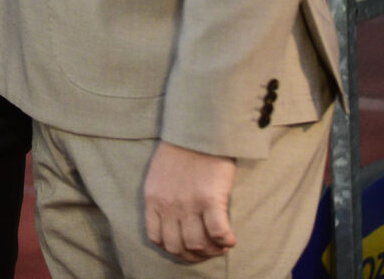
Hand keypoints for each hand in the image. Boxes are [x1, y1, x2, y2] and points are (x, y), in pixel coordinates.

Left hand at [144, 141, 237, 262]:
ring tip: (220, 246)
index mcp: (153, 199)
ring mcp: (188, 203)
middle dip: (193, 256)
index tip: (187, 247)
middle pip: (177, 247)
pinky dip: (225, 241)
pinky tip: (231, 239)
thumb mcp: (159, 174)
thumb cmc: (181, 148)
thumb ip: (162, 197)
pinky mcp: (210, 198)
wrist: (197, 128)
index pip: (157, 238)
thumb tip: (174, 219)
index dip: (174, 249)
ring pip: (196, 245)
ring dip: (211, 251)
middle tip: (207, 251)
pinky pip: (218, 232)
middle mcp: (168, 205)